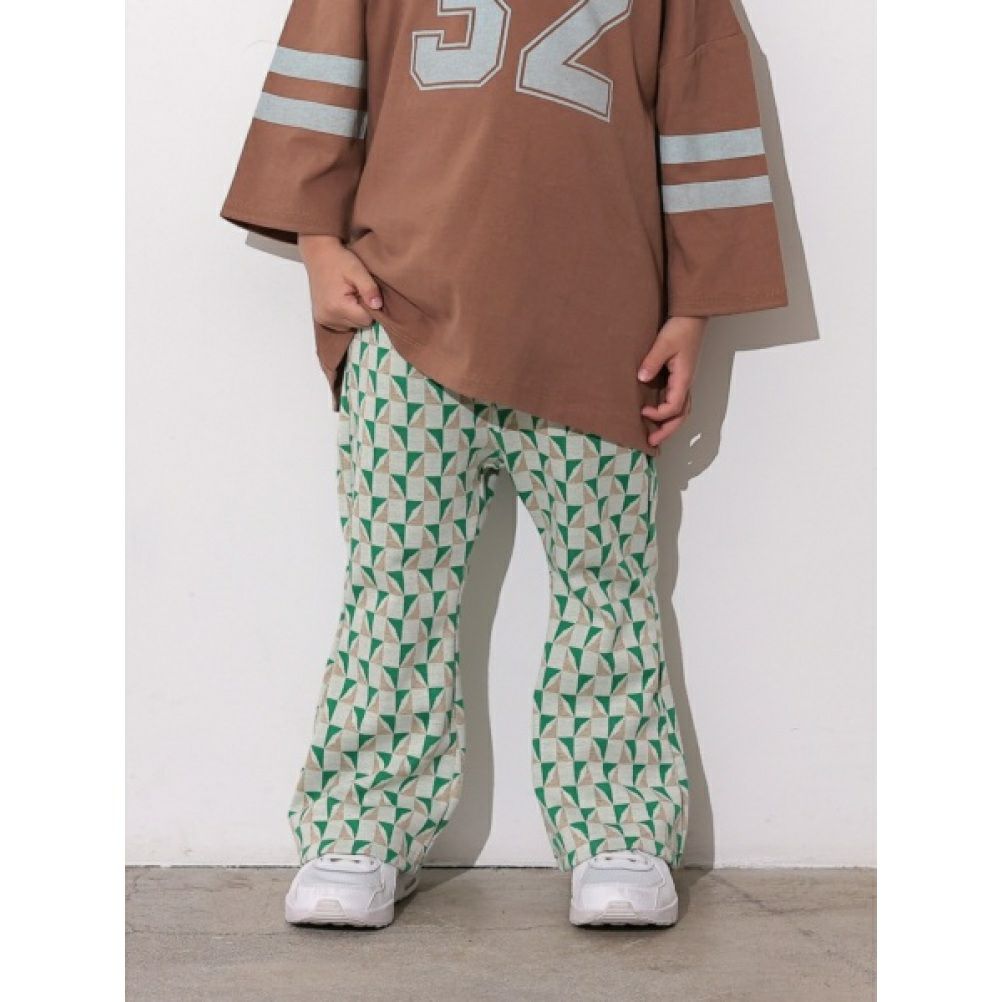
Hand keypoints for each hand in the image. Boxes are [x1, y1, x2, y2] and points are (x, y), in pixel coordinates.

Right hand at [298, 235, 381, 330]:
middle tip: (357, 292)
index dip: (370, 307)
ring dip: (354, 314)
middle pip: (359, 324)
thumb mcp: (357, 270)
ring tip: (349, 295)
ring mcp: (323, 319)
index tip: (365, 293)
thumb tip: (378, 306)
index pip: (366, 320)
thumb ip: (369, 288)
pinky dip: (345, 315)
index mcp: (338, 307)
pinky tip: (342, 301)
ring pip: (351, 326)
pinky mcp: (321, 318)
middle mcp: (328, 317)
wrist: (318, 255)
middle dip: (362, 310)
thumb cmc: (339, 260)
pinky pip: (341, 324)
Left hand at [638, 316, 707, 448]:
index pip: (674, 406)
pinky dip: (669, 413)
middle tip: (651, 442)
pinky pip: (677, 401)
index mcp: (684, 378)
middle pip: (681, 415)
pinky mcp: (680, 377)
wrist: (691, 316)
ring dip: (669, 425)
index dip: (659, 414)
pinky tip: (657, 416)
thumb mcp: (663, 343)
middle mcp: (686, 383)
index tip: (642, 411)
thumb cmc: (680, 328)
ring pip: (681, 410)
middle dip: (667, 431)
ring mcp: (684, 381)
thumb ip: (652, 361)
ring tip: (655, 435)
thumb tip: (641, 378)